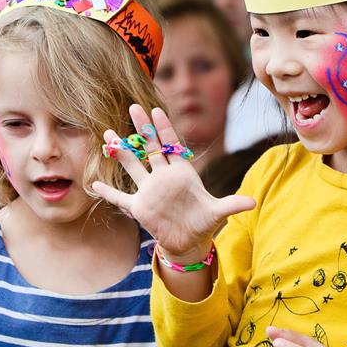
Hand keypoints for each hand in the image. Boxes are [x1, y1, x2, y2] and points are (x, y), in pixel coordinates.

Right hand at [92, 105, 253, 261]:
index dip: (164, 129)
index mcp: (181, 172)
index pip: (171, 145)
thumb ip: (232, 204)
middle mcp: (163, 177)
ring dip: (121, 152)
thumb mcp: (218, 212)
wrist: (190, 239)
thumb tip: (252, 203)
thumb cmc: (204, 221)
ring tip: (108, 135)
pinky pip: (121, 197)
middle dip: (142, 129)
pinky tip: (94, 183)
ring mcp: (149, 190)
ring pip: (132, 166)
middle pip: (150, 148)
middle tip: (133, 107)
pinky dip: (108, 192)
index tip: (156, 111)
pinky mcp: (140, 207)